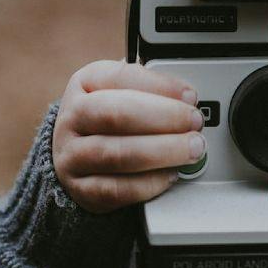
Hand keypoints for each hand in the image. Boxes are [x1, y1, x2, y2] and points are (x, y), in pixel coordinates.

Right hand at [52, 60, 204, 212]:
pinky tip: (171, 175)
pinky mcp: (81, 190)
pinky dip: (149, 183)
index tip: (190, 96)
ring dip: (163, 152)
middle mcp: (72, 119)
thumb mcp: (126, 92)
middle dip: (164, 118)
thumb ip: (154, 91)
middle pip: (116, 115)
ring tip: (191, 149)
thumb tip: (188, 98)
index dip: (159, 86)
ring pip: (117, 155)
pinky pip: (117, 190)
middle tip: (195, 123)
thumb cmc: (111, 121)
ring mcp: (72, 156)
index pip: (119, 77)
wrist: (82, 158)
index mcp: (84, 84)